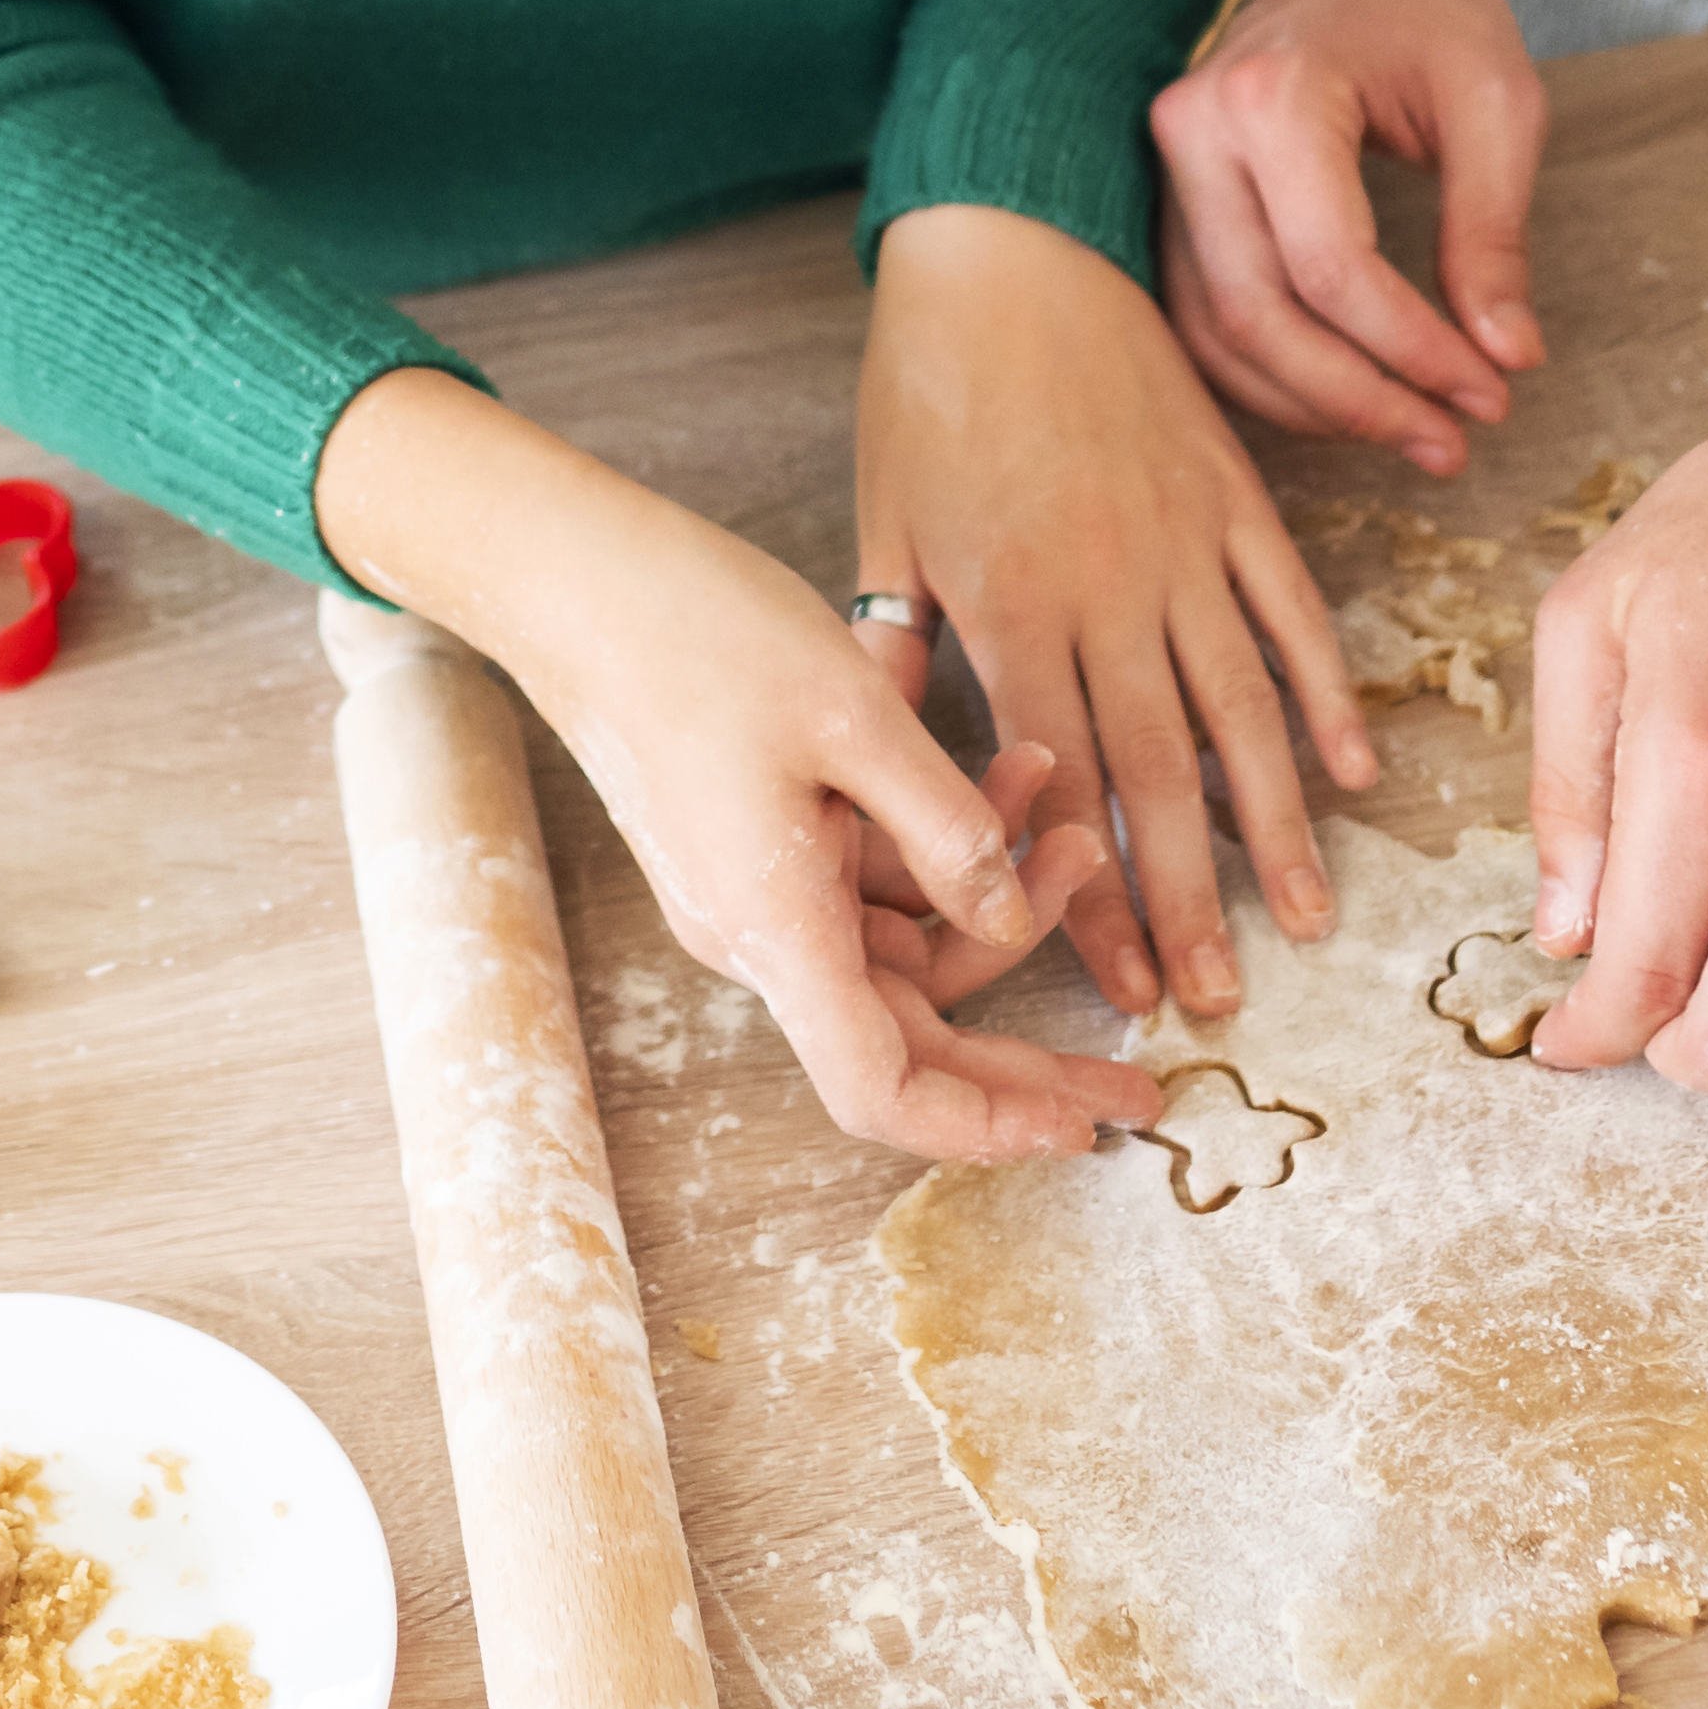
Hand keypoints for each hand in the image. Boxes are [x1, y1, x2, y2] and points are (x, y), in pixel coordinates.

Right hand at [322, 370, 1168, 1164]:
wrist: (571, 577)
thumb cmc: (696, 632)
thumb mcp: (857, 718)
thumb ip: (951, 831)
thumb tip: (1009, 915)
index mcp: (776, 926)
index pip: (883, 1088)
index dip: (984, 1129)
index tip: (1076, 1131)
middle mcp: (759, 932)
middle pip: (910, 1034)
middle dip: (1029, 1055)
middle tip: (1136, 1078)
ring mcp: (753, 892)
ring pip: (902, 943)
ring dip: (996, 894)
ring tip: (1071, 811)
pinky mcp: (754, 847)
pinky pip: (869, 883)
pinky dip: (941, 846)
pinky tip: (1006, 773)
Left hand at [857, 203, 1376, 1021]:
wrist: (1012, 241)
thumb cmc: (927, 384)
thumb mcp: (885, 517)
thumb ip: (896, 643)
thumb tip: (881, 773)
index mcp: (1009, 604)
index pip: (1052, 784)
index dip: (1085, 898)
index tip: (1115, 988)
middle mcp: (1107, 588)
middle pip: (1155, 772)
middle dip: (1187, 899)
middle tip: (1218, 1000)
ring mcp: (1183, 543)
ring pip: (1241, 709)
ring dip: (1275, 825)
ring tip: (1304, 921)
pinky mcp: (1237, 496)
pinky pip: (1293, 611)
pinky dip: (1327, 693)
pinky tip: (1354, 774)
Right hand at [1150, 0, 1549, 469]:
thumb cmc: (1430, 14)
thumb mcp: (1497, 104)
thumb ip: (1493, 233)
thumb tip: (1507, 358)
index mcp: (1275, 97)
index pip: (1331, 268)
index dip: (1413, 349)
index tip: (1493, 392)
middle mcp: (1195, 131)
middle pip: (1258, 314)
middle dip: (1360, 396)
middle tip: (1449, 440)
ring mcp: (1165, 167)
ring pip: (1216, 330)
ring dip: (1313, 402)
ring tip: (1412, 432)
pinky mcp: (1168, 198)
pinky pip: (1202, 314)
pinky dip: (1270, 373)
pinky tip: (1347, 397)